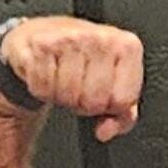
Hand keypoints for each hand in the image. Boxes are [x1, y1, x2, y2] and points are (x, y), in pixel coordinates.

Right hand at [1, 16, 142, 142]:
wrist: (47, 35)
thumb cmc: (85, 64)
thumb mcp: (114, 89)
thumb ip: (123, 117)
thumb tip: (105, 132)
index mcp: (127, 46)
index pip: (122, 102)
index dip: (109, 107)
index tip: (102, 92)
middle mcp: (100, 37)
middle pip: (94, 101)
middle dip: (84, 104)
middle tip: (79, 86)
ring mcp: (70, 37)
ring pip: (68, 96)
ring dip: (62, 97)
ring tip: (62, 78)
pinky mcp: (41, 43)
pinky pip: (44, 88)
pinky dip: (42, 89)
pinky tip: (47, 72)